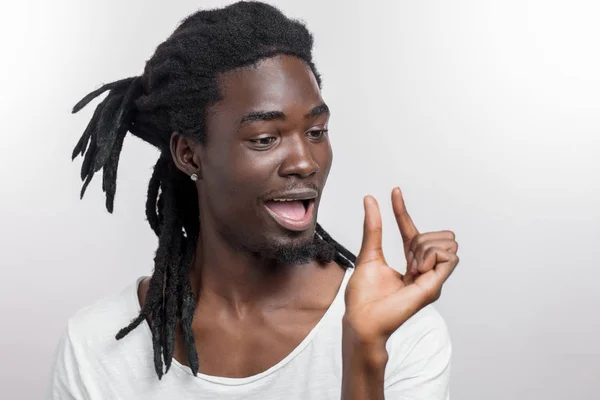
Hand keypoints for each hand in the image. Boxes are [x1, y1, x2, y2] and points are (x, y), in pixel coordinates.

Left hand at [343, 187, 458, 345]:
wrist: (361, 318)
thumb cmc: (362, 296)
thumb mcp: (368, 254)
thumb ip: (373, 228)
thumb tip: (370, 200)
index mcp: (410, 263)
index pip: (412, 230)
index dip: (402, 210)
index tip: (394, 191)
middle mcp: (425, 270)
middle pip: (439, 235)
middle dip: (421, 237)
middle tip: (405, 257)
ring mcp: (432, 279)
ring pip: (446, 243)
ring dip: (425, 247)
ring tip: (410, 266)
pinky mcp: (435, 286)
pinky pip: (448, 256)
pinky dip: (430, 256)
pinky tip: (416, 269)